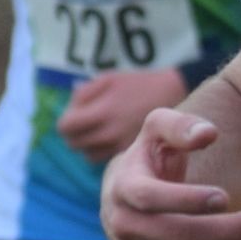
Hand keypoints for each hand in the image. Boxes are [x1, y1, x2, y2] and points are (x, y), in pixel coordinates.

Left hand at [57, 67, 186, 164]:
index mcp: (103, 112)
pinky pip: (108, 160)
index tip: (75, 118)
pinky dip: (106, 152)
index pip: (66, 128)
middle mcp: (111, 133)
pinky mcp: (134, 155)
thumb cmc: (138, 84)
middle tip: (87, 125)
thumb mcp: (108, 79)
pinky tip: (114, 141)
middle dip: (77, 135)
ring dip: (91, 146)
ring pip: (90, 156)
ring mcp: (123, 147)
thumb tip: (69, 112)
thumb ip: (83, 95)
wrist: (174, 95)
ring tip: (102, 133)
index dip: (67, 122)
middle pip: (75, 144)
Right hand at [99, 109, 240, 239]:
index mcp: (122, 186)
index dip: (187, 200)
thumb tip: (208, 134)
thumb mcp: (159, 128)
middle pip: (179, 235)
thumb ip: (181, 125)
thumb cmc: (152, 155)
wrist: (127, 189)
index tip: (225, 196)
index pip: (150, 198)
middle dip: (230, 228)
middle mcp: (120, 224)